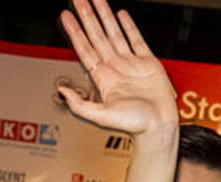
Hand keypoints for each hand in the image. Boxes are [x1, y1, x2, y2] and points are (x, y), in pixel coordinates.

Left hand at [55, 0, 176, 141]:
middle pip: (97, 35)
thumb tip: (61, 91)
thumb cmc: (133, 125)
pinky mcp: (148, 62)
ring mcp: (130, 63)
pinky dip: (128, 26)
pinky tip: (120, 14)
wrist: (159, 127)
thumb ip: (79, 105)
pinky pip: (136, 39)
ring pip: (114, 32)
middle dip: (87, 16)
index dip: (75, 31)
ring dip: (105, 15)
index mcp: (103, 78)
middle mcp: (114, 68)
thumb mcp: (101, 116)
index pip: (84, 48)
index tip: (66, 15)